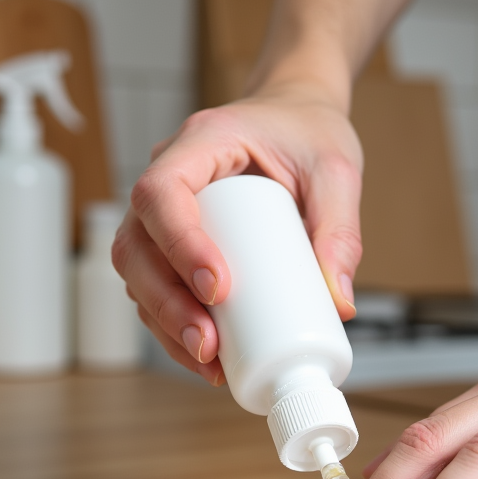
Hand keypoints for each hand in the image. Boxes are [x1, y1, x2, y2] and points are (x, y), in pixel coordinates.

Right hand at [112, 87, 362, 384]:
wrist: (295, 119)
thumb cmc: (310, 133)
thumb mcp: (337, 171)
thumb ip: (341, 231)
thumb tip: (339, 305)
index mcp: (201, 142)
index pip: (162, 192)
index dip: (180, 244)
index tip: (219, 288)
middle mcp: (169, 174)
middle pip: (135, 244)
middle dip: (167, 303)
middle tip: (209, 343)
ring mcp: (163, 212)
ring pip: (136, 273)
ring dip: (164, 322)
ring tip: (209, 359)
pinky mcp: (172, 242)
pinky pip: (155, 287)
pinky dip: (172, 325)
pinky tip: (206, 357)